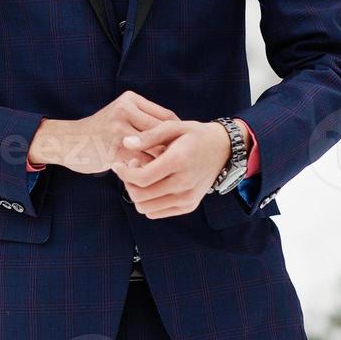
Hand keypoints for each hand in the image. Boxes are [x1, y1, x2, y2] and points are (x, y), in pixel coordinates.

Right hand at [28, 90, 175, 174]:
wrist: (67, 141)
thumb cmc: (100, 133)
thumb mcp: (121, 117)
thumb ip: (144, 121)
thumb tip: (178, 138)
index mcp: (131, 100)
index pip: (167, 117)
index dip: (177, 136)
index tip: (183, 151)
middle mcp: (125, 110)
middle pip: (163, 133)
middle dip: (173, 150)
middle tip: (180, 165)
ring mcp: (118, 129)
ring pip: (154, 148)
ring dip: (163, 163)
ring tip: (168, 174)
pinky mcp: (112, 148)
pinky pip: (140, 163)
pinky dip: (148, 172)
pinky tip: (150, 179)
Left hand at [112, 119, 231, 218]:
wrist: (222, 149)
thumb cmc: (194, 135)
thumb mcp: (173, 126)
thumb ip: (148, 136)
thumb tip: (126, 143)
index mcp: (179, 162)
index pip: (142, 178)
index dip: (124, 173)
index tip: (118, 164)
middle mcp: (184, 184)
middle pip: (141, 196)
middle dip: (128, 182)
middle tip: (131, 167)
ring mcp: (188, 198)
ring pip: (146, 208)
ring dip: (136, 193)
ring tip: (142, 176)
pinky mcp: (188, 206)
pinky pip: (156, 213)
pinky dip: (148, 202)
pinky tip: (152, 185)